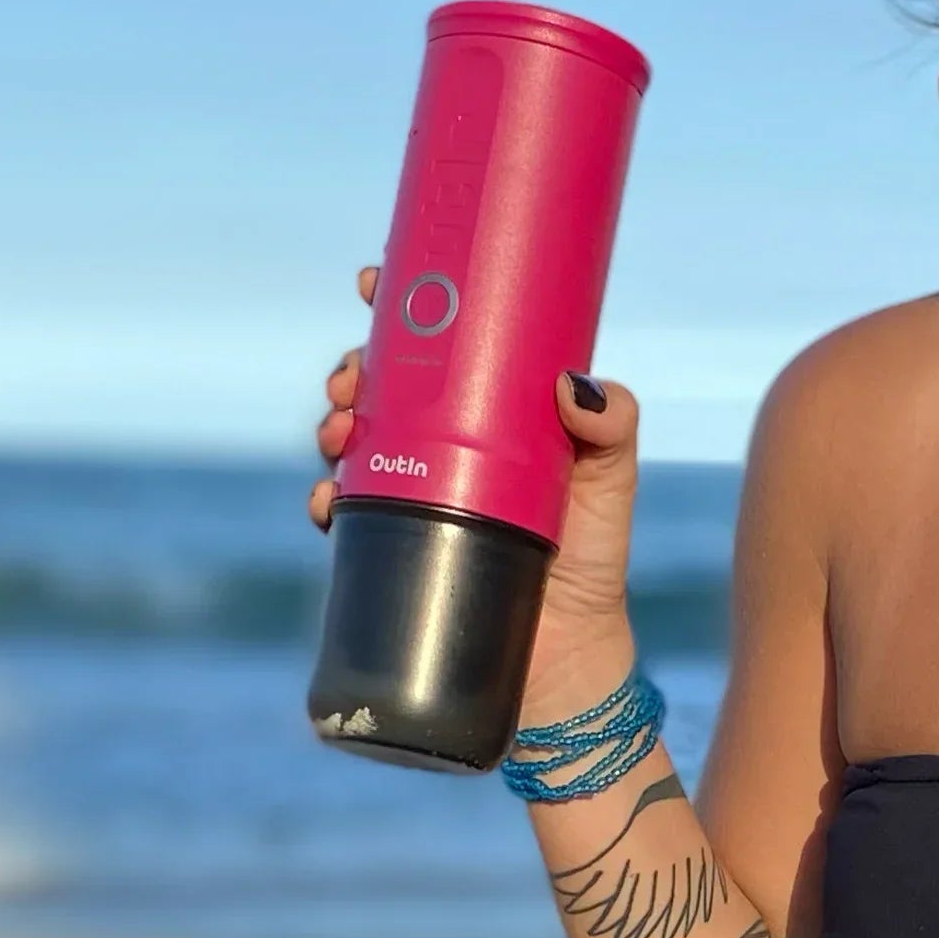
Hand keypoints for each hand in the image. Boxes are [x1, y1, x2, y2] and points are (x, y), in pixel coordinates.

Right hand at [309, 264, 641, 670]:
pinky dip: (326, 497)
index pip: (445, 343)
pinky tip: (328, 499)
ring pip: (356, 434)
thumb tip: (572, 384)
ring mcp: (418, 488)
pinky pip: (344, 509)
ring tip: (338, 430)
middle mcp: (449, 442)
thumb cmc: (593, 556)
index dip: (404, 305)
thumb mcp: (610, 480)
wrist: (562, 657)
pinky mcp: (396, 540)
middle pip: (388, 382)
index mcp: (495, 410)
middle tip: (352, 374)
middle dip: (356, 364)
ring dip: (333, 421)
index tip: (373, 279)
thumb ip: (612, 428)